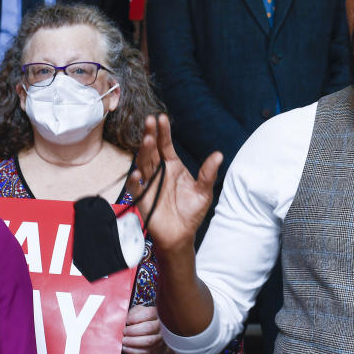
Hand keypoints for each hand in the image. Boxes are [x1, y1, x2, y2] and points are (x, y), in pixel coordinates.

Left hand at [121, 305, 168, 353]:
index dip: (134, 318)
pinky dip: (133, 350)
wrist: (153, 333)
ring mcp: (160, 338)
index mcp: (156, 314)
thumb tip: (123, 319)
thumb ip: (132, 313)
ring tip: (124, 340)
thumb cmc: (142, 320)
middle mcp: (161, 326)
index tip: (127, 321)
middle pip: (148, 328)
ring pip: (148, 341)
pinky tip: (126, 347)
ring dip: (132, 341)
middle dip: (132, 331)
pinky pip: (145, 352)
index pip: (148, 314)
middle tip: (124, 331)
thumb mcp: (138, 312)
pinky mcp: (156, 349)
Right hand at [128, 114, 221, 252]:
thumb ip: (208, 174)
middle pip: (153, 150)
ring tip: (147, 140)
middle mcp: (159, 172)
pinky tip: (138, 173)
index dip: (163, 132)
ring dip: (144, 152)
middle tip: (150, 121)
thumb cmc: (191, 212)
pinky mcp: (143, 199)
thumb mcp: (204, 192)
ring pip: (144, 164)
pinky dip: (135, 181)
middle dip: (151, 136)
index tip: (161, 118)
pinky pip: (136, 188)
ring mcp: (149, 184)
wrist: (182, 234)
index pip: (166, 145)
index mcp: (173, 166)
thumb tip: (219, 155)